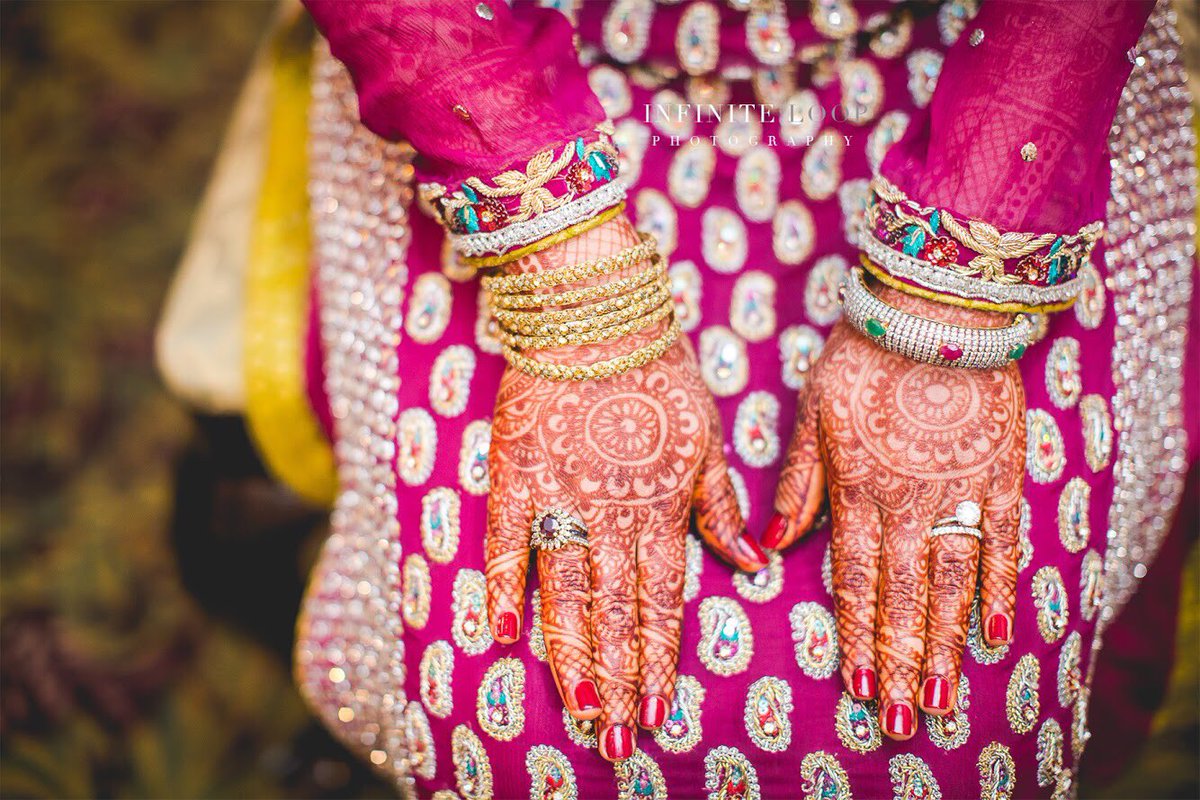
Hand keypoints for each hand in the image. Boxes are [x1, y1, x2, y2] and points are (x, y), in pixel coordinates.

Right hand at [485, 218, 766, 761]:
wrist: (593, 311)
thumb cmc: (659, 371)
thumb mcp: (708, 437)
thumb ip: (721, 506)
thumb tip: (753, 564)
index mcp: (661, 505)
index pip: (661, 600)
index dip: (659, 659)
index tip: (658, 711)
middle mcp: (611, 512)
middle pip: (612, 611)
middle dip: (616, 679)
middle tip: (614, 737)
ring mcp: (559, 496)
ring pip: (563, 593)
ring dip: (570, 655)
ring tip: (575, 706)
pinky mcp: (514, 474)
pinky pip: (505, 542)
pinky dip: (504, 588)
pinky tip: (505, 636)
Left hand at [763, 283, 1024, 739]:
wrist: (933, 308)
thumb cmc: (862, 354)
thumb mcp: (812, 412)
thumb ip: (798, 483)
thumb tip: (769, 546)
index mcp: (855, 489)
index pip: (853, 579)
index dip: (855, 636)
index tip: (855, 685)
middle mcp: (905, 501)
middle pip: (901, 596)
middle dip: (898, 661)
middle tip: (900, 718)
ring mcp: (957, 490)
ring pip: (948, 582)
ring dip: (944, 643)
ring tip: (942, 695)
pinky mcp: (1000, 473)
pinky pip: (1002, 540)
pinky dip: (1001, 587)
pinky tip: (997, 631)